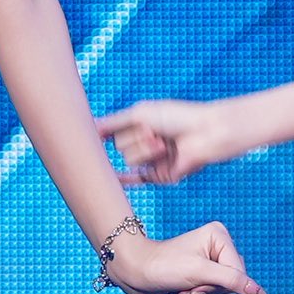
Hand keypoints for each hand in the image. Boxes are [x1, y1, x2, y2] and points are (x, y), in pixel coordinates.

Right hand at [97, 99, 234, 184]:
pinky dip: (122, 180)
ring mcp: (152, 160)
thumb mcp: (141, 113)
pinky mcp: (159, 175)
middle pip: (119, 144)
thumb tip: (90, 127)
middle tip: (154, 131)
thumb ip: (114, 122)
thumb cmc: (179, 117)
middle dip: (134, 137)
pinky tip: (109, 180)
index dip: (104, 131)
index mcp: (142, 125)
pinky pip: (135, 179)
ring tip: (164, 144)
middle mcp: (145, 143)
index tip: (86, 132)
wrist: (206, 134)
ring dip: (144, 149)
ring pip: (129, 158)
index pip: (113, 130)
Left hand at [103, 222, 264, 293]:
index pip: (238, 271)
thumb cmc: (163, 267)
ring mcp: (209, 257)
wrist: (134, 272)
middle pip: (232, 280)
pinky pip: (211, 290)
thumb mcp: (200, 274)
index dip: (218, 284)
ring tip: (183, 289)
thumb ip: (233, 281)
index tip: (196, 283)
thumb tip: (261, 293)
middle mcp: (217, 244)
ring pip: (222, 288)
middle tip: (188, 286)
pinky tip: (181, 292)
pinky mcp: (201, 270)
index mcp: (220, 235)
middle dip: (209, 289)